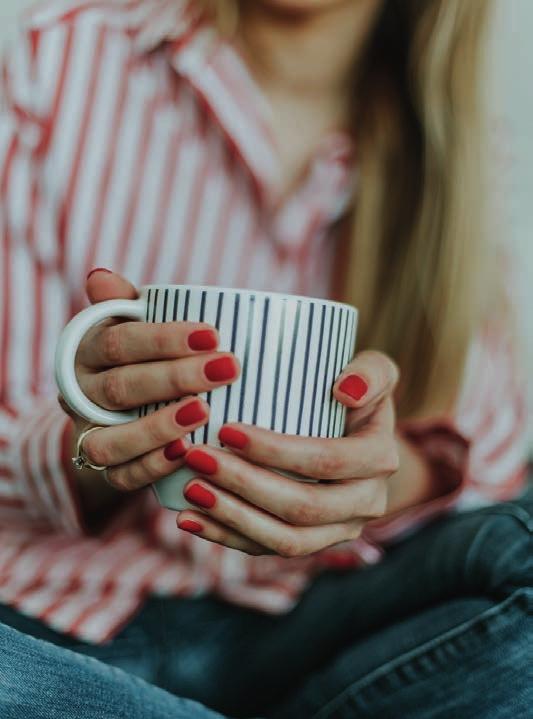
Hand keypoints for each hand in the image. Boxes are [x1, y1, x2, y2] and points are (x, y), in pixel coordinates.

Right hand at [59, 269, 240, 493]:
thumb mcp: (132, 323)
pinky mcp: (105, 469)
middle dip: (175, 378)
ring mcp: (89, 434)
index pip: (119, 342)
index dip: (164, 339)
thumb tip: (101, 277)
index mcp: (86, 351)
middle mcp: (80, 394)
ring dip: (157, 427)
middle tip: (227, 368)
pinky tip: (186, 452)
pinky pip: (120, 476)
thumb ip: (125, 303)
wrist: (121, 405)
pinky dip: (151, 467)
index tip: (213, 334)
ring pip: (110, 440)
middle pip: (120, 388)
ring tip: (204, 412)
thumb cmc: (140, 353)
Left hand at [175, 351, 401, 556]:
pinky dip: (226, 537)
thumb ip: (371, 371)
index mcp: (379, 459)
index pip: (326, 461)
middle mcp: (366, 503)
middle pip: (303, 508)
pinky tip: (189, 519)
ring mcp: (338, 531)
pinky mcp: (310, 544)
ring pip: (286, 541)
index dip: (276, 451)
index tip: (226, 430)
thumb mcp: (374, 370)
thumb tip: (345, 390)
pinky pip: (267, 551)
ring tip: (190, 490)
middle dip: (245, 485)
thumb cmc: (352, 392)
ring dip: (233, 517)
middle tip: (197, 457)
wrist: (355, 436)